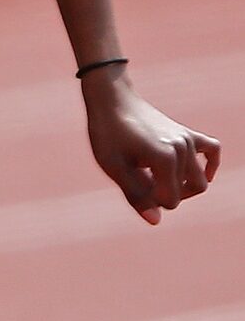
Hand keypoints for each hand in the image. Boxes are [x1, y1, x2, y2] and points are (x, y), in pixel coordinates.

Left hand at [83, 70, 219, 223]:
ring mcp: (188, 139)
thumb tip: (156, 221)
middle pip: (191, 190)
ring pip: (200, 177)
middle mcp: (182, 148)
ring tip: (156, 177)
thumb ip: (136, 195)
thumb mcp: (115, 168)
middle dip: (170, 195)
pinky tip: (202, 174)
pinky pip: (212, 149)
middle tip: (145, 185)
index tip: (134, 188)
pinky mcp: (187, 132)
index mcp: (164, 158)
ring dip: (182, 184)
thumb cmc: (108, 134)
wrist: (111, 99)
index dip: (152, 202)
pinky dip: (210, 165)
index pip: (172, 200)